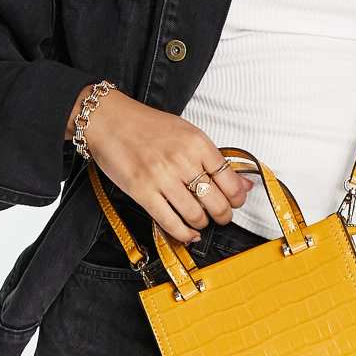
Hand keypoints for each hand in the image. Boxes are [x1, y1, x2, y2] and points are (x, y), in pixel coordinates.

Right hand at [67, 86, 253, 243]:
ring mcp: (161, 177)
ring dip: (202, 224)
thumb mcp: (188, 134)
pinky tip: (187, 233)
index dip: (237, 199)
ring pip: (195, 215)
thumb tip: (244, 184)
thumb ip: (215, 160)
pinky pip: (170, 222)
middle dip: (223, 216)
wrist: (110, 121)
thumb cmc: (149, 127)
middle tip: (221, 217)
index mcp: (197, 143)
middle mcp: (182, 160)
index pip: (230, 181)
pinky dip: (183, 234)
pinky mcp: (142, 191)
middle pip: (217, 202)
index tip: (235, 202)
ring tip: (200, 221)